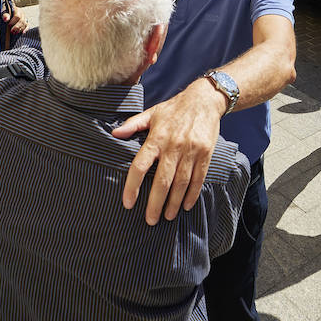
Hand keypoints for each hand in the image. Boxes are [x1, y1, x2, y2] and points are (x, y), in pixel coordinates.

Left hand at [3, 4, 27, 37]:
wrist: (7, 12)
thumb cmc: (5, 12)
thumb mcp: (3, 12)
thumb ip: (5, 15)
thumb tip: (6, 19)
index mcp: (16, 9)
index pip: (17, 16)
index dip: (13, 22)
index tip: (9, 25)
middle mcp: (21, 13)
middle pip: (21, 21)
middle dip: (16, 27)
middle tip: (12, 31)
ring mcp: (24, 17)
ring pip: (24, 24)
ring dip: (20, 29)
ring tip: (14, 33)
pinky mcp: (25, 21)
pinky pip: (27, 26)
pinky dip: (25, 29)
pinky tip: (22, 32)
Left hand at [112, 79, 222, 223]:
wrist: (205, 100)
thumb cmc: (174, 108)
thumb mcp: (152, 113)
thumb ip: (133, 124)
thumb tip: (114, 134)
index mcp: (157, 137)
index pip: (140, 165)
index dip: (133, 186)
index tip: (128, 203)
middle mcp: (173, 146)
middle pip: (162, 181)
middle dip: (155, 203)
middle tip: (150, 220)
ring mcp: (191, 151)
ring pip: (181, 183)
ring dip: (174, 203)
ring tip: (168, 217)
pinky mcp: (205, 154)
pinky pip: (198, 178)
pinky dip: (192, 194)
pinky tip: (186, 206)